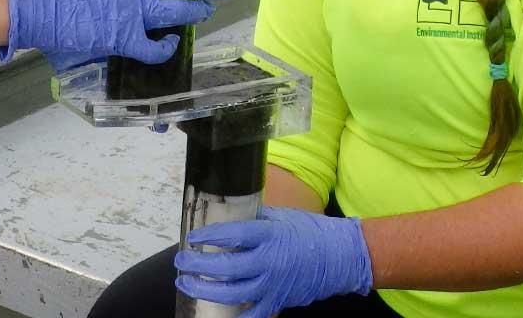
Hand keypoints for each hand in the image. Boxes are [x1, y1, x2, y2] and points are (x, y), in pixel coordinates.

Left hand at [174, 206, 373, 317]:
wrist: (340, 256)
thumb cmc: (310, 232)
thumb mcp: (281, 216)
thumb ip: (254, 218)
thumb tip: (229, 214)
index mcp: (269, 235)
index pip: (231, 235)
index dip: (208, 237)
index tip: (192, 238)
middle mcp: (269, 261)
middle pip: (225, 267)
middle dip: (197, 265)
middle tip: (182, 261)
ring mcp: (272, 284)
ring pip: (231, 293)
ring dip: (204, 289)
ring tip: (187, 283)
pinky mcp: (277, 301)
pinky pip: (251, 315)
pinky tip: (212, 313)